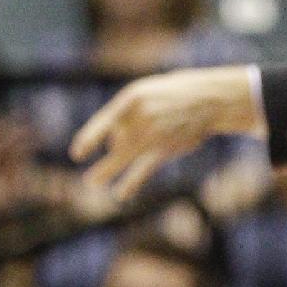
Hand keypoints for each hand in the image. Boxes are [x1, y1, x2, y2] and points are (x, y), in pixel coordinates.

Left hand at [70, 68, 261, 200]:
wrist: (209, 98)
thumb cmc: (169, 95)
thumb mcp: (145, 94)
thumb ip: (126, 116)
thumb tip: (113, 146)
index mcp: (132, 98)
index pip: (105, 121)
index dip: (90, 139)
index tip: (77, 155)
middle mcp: (142, 115)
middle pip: (116, 143)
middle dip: (103, 160)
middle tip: (89, 179)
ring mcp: (155, 132)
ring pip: (125, 156)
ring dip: (108, 170)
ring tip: (93, 182)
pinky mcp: (167, 147)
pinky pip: (144, 167)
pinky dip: (132, 182)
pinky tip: (121, 193)